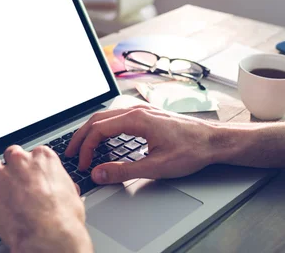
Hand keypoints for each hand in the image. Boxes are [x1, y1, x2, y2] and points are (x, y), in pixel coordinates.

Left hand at [0, 145, 92, 252]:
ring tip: (2, 190)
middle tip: (17, 181)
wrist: (47, 235)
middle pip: (12, 154)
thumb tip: (63, 191)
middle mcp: (21, 161)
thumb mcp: (71, 195)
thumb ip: (61, 186)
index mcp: (43, 158)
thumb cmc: (62, 217)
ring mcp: (2, 175)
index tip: (33, 175)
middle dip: (14, 166)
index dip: (33, 166)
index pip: (34, 153)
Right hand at [65, 105, 220, 183]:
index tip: (83, 164)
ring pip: (106, 117)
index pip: (98, 130)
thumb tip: (99, 173)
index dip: (86, 148)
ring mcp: (142, 111)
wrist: (213, 141)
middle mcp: (137, 110)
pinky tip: (103, 140)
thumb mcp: (156, 167)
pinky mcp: (147, 115)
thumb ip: (124, 171)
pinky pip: (117, 118)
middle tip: (71, 153)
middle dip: (81, 137)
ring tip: (82, 147)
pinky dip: (103, 129)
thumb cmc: (191, 150)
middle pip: (98, 119)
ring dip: (91, 132)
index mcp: (137, 119)